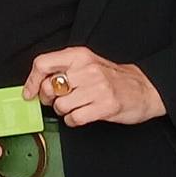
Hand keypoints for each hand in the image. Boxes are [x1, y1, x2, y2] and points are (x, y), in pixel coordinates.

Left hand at [23, 47, 166, 126]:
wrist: (145, 88)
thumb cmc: (112, 78)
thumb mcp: (86, 64)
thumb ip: (62, 69)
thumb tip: (34, 84)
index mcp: (79, 56)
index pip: (42, 64)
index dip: (31, 81)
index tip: (29, 92)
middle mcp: (87, 69)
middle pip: (49, 88)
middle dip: (49, 99)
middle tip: (58, 100)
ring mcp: (97, 88)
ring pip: (60, 105)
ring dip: (64, 111)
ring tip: (76, 107)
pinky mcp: (106, 106)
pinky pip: (74, 118)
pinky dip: (73, 121)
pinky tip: (82, 115)